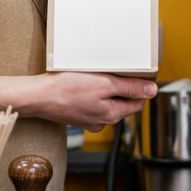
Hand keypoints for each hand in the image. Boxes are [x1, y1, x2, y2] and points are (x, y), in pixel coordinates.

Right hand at [0, 72, 157, 131]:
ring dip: (105, 88)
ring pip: (106, 101)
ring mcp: (88, 119)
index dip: (139, 86)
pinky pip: (91, 102)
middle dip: (121, 86)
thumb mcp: (104, 85)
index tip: (136, 72)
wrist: (37, 96)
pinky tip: (83, 82)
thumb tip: (152, 91)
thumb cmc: (67, 90)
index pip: (137, 102)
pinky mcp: (76, 114)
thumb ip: (129, 88)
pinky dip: (91, 92)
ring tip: (96, 74)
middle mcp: (102, 121)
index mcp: (112, 115)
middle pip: (122, 102)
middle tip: (114, 69)